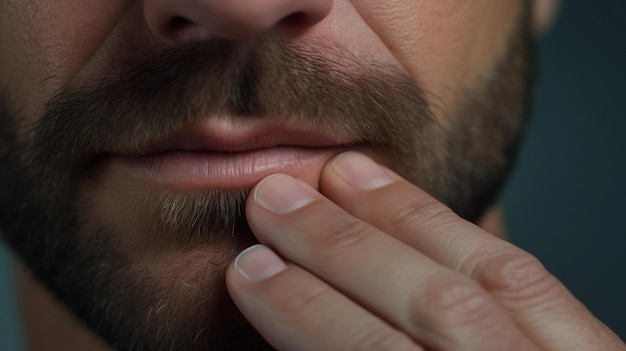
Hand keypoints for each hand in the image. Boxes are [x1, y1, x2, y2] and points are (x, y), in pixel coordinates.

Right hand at [226, 152, 624, 350]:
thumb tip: (288, 333)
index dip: (308, 313)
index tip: (250, 270)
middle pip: (434, 309)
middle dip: (341, 248)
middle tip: (272, 201)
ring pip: (483, 279)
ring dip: (398, 217)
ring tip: (336, 175)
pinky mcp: (592, 347)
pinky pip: (523, 274)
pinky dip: (455, 227)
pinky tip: (406, 198)